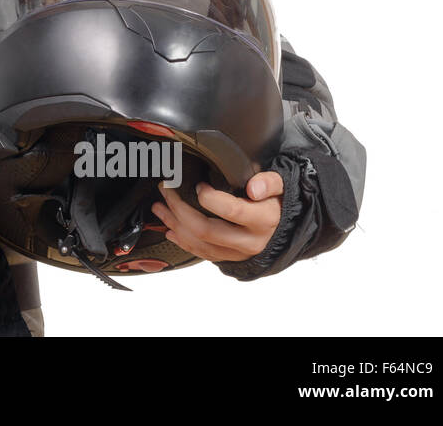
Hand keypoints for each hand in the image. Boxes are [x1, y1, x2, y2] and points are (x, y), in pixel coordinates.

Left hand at [151, 172, 283, 262]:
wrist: (283, 226)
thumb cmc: (276, 202)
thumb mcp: (280, 186)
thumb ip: (269, 183)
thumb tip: (254, 188)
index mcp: (263, 220)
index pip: (232, 211)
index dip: (210, 198)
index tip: (198, 185)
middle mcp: (250, 241)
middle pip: (207, 230)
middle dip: (180, 209)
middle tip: (166, 191)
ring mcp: (237, 253)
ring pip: (199, 244)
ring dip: (174, 225)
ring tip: (159, 207)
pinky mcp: (228, 258)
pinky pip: (201, 254)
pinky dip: (182, 241)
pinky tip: (169, 229)